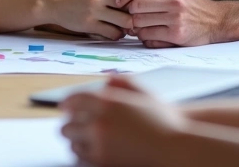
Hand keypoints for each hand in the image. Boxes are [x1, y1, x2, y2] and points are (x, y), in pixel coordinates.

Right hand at [42, 0, 138, 39]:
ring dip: (129, 25)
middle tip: (138, 16)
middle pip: (133, 4)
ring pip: (126, 21)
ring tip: (127, 26)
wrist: (51, 1)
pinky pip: (113, 33)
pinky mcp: (89, 24)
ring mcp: (94, 9)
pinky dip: (117, 34)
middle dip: (138, 11)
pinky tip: (114, 31)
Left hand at [61, 76, 187, 166]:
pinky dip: (82, 154)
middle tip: (72, 125)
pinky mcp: (102, 161)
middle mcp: (100, 121)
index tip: (64, 107)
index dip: (67, 104)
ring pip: (73, 143)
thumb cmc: (164, 120)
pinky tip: (89, 150)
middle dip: (70, 124)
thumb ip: (123, 83)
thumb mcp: (145, 95)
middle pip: (69, 124)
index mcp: (108, 102)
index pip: (74, 100)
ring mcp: (100, 143)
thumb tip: (107, 81)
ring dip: (75, 140)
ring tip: (81, 139)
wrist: (175, 148)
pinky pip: (81, 158)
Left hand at [115, 0, 238, 46]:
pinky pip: (148, 36)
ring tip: (136, 26)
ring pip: (140, 22)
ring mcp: (175, 18)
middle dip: (128, 12)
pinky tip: (146, 34)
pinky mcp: (176, 34)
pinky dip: (143, 36)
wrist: (217, 21)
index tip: (118, 1)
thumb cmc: (193, 4)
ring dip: (134, 26)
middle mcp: (174, 0)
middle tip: (126, 16)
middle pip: (136, 6)